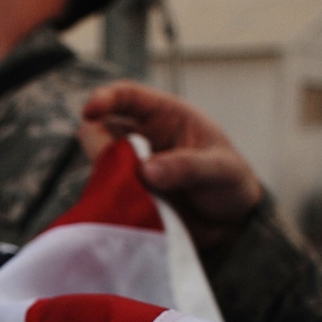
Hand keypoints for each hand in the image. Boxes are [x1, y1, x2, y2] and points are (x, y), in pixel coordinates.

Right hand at [80, 81, 262, 249]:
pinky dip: (111, 201)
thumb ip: (188, 167)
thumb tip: (147, 171)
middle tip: (123, 171)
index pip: (128, 96)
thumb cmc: (230, 182)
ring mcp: (132, 169)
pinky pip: (106, 194)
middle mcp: (142, 139)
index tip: (89, 112)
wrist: (232, 225)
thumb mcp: (221, 169)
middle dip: (102, 148)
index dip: (106, 99)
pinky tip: (130, 211)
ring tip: (137, 197)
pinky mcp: (128, 196)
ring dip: (107, 178)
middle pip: (102, 131)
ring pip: (100, 165)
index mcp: (166, 116)